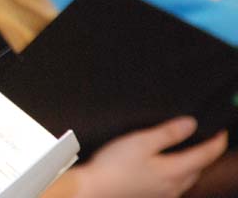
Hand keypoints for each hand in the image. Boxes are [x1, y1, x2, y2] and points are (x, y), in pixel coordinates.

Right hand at [70, 117, 227, 197]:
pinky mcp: (151, 197)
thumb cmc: (114, 165)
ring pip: (187, 179)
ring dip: (193, 166)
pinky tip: (167, 169)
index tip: (222, 131)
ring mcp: (162, 194)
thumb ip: (168, 133)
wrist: (94, 189)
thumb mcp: (141, 141)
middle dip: (206, 155)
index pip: (205, 156)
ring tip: (190, 152)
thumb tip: (191, 124)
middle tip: (208, 140)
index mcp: (174, 170)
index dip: (216, 142)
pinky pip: (174, 185)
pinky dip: (178, 174)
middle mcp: (173, 186)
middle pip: (199, 169)